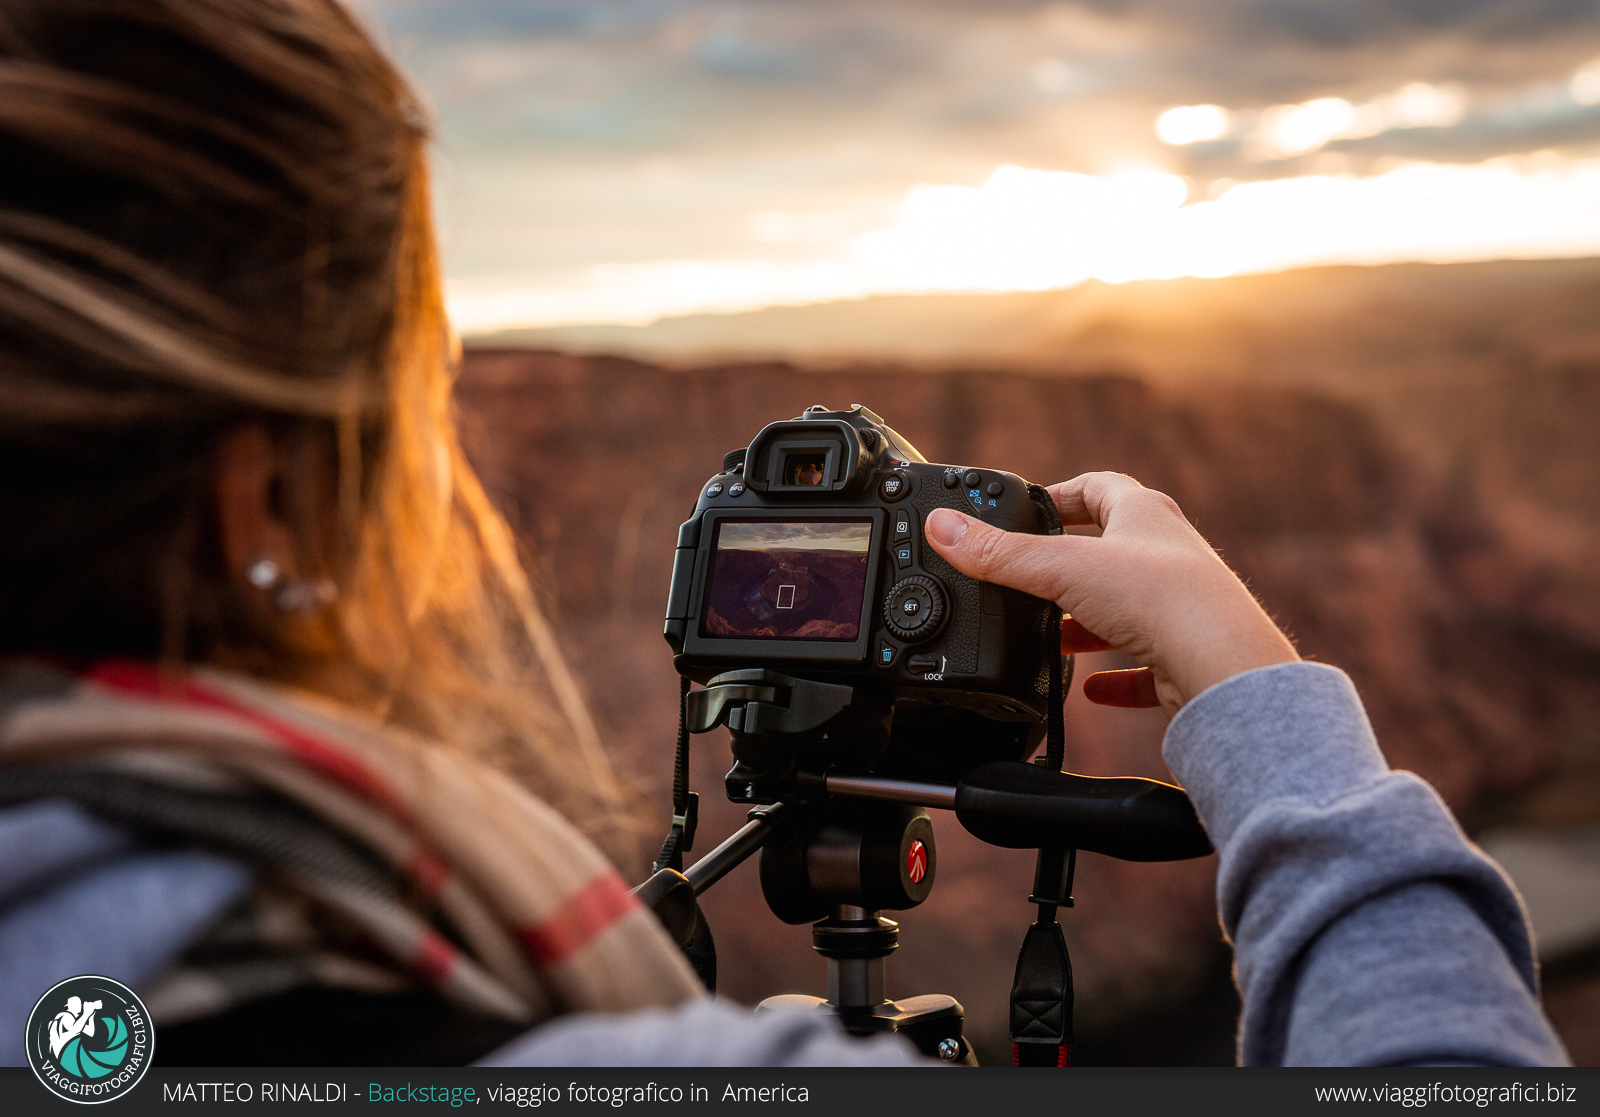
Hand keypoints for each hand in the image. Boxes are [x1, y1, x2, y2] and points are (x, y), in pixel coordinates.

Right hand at [924, 472, 1297, 717]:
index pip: (1099, 487)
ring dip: (1087, 622)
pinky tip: (1090, 690)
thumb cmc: (1162, 599)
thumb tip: (942, 527)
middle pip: (1110, 550)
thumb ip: (998, 553)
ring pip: (1126, 609)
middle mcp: (1170, 555)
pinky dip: (1114, 676)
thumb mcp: (1061, 567)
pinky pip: (1144, 664)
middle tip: (1030, 579)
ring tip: (1051, 639)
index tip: (1029, 509)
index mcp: (1145, 516)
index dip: (1061, 495)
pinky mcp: (1187, 657)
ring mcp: (1181, 607)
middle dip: (1067, 566)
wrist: (1223, 668)